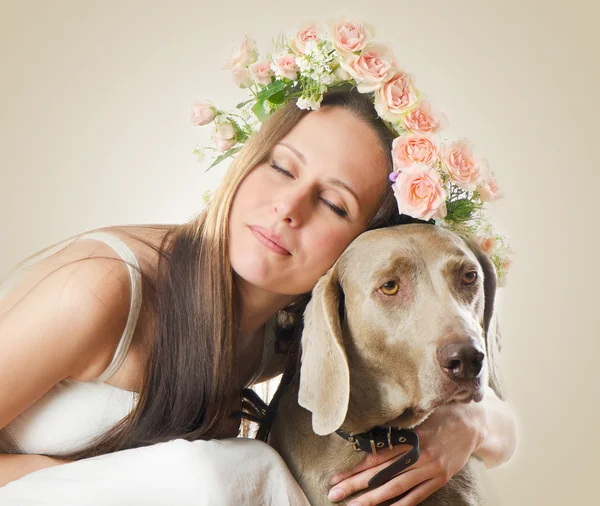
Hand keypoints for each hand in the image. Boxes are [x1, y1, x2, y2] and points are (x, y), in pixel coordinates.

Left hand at [327, 402, 486, 504]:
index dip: (355, 467)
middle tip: (334, 493)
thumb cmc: (442, 413)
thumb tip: (368, 431)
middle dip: (356, 485)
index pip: (377, 455)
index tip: (336, 475)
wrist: (474, 423)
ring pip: (396, 487)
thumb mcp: (419, 412)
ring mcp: (430, 468)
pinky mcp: (440, 478)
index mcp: (410, 435)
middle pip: (381, 473)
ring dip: (373, 499)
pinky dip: (401, 505)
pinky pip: (418, 495)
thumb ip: (397, 425)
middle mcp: (418, 454)